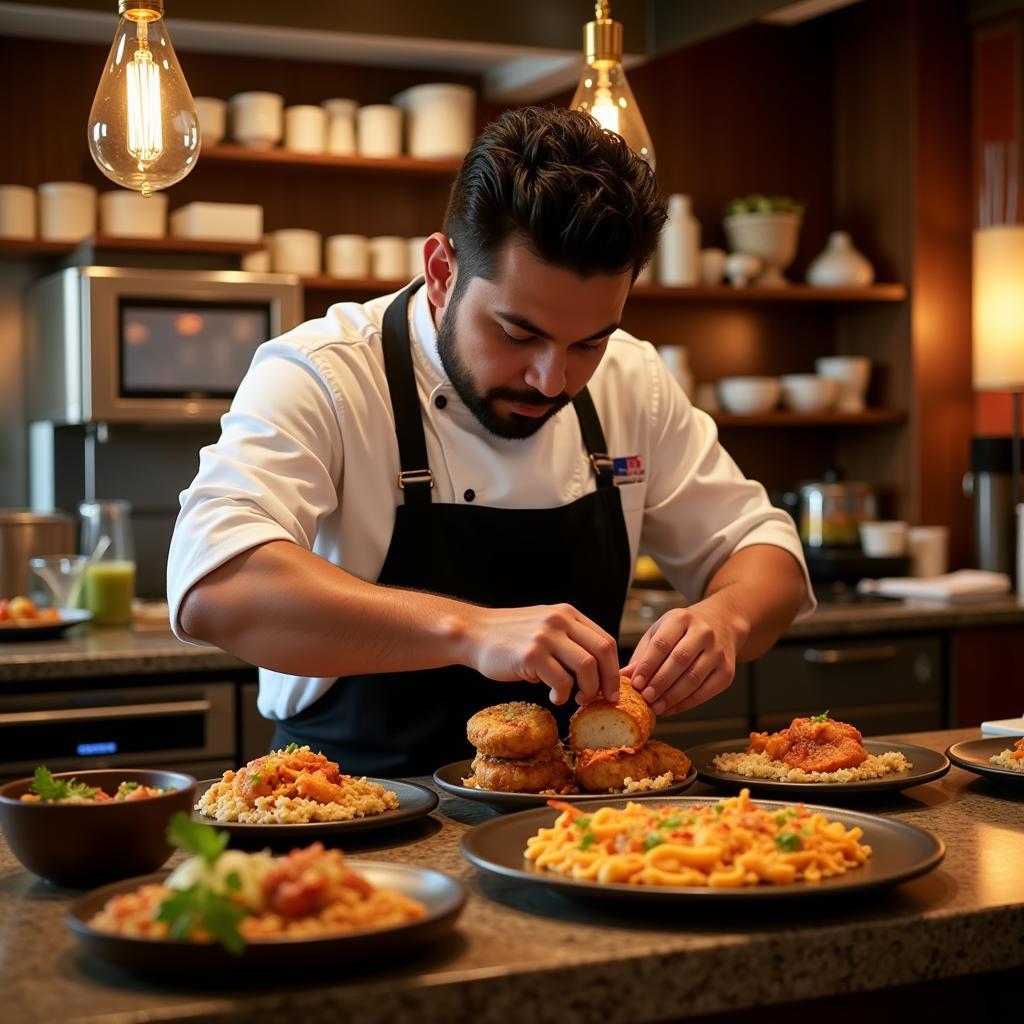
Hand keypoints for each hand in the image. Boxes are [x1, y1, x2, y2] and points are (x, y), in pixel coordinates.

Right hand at [463, 603, 619, 706]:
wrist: (473, 633)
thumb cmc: (509, 637)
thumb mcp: (544, 627)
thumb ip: (568, 640)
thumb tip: (596, 672)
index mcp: (567, 614)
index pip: (605, 640)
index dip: (613, 667)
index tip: (611, 687)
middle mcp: (560, 620)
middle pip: (603, 651)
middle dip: (609, 680)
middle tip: (605, 699)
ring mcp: (545, 636)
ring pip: (587, 666)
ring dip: (587, 690)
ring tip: (576, 700)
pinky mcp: (531, 655)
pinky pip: (561, 680)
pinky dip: (563, 694)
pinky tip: (554, 697)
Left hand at [622, 604, 740, 715]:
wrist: (721, 624)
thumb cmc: (683, 630)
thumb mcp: (659, 632)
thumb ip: (642, 655)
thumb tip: (622, 677)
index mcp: (682, 618)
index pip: (662, 643)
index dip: (648, 665)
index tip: (635, 683)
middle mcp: (703, 633)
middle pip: (679, 661)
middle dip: (660, 682)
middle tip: (645, 698)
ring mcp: (718, 652)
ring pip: (693, 678)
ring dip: (672, 696)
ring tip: (655, 707)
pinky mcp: (727, 671)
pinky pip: (706, 691)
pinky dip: (686, 703)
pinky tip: (670, 709)